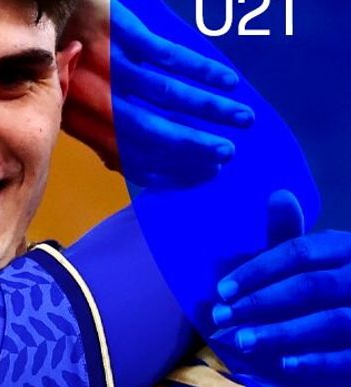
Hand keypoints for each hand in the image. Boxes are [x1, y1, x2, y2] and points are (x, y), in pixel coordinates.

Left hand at [62, 0, 253, 185]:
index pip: (123, 151)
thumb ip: (87, 126)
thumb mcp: (55, 92)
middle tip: (225, 155)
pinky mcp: (113, 26)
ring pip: (160, 94)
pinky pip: (161, 53)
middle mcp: (86, 91)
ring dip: (205, 108)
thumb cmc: (43, 44)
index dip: (162, 167)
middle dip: (189, 145)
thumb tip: (118, 164)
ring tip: (240, 118)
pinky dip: (197, 68)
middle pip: (144, 130)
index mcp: (72, 112)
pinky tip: (225, 79)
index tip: (199, 175)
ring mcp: (100, 57)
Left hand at [211, 190, 350, 383]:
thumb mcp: (315, 258)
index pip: (298, 252)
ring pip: (331, 321)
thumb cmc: (334, 283)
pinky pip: (350, 355)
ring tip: (242, 341)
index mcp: (346, 247)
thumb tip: (278, 194)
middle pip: (311, 286)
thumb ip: (291, 235)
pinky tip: (284, 364)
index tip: (221, 290)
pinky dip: (317, 360)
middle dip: (261, 303)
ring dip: (282, 332)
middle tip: (222, 318)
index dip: (257, 270)